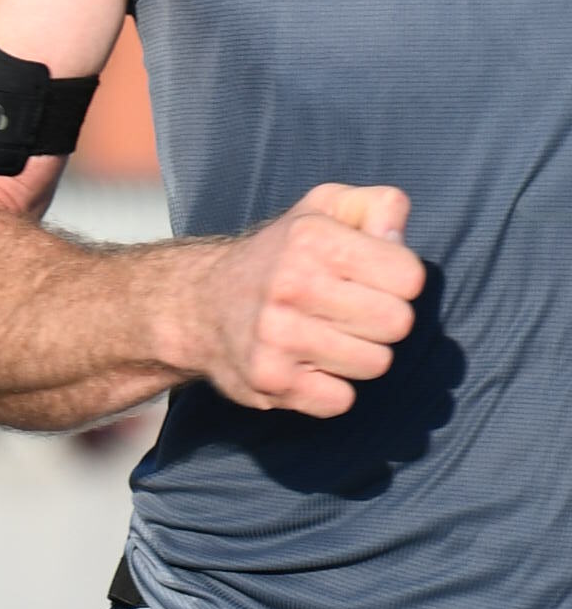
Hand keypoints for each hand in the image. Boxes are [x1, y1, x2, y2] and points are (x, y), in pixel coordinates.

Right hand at [184, 183, 423, 415]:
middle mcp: (292, 285)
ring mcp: (278, 337)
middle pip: (398, 324)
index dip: (399, 280)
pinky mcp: (270, 381)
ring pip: (375, 364)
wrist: (199, 304)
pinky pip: (341, 400)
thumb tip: (397, 241)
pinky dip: (331, 389)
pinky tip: (308, 366)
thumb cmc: (279, 256)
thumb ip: (378, 207)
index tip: (371, 279)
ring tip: (328, 338)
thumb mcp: (325, 208)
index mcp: (312, 239)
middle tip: (350, 313)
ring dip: (359, 355)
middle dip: (383, 320)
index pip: (409, 278)